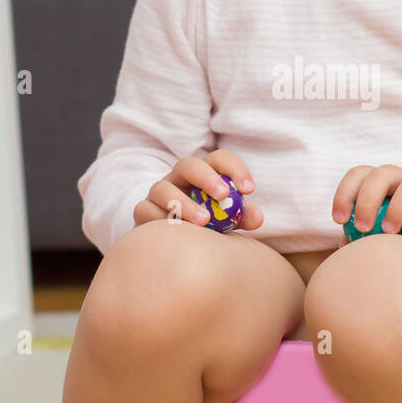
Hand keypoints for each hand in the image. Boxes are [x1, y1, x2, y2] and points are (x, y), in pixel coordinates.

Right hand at [133, 151, 263, 230]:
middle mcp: (179, 179)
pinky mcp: (143, 212)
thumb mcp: (227, 220)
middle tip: (223, 195)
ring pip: (163, 188)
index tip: (249, 189)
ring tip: (203, 220)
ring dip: (183, 203)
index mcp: (204, 174)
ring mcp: (158, 194)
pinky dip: (159, 219)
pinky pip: (145, 210)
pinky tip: (176, 231)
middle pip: (187, 164)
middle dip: (206, 177)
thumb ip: (241, 216)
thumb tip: (257, 217)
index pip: (218, 159)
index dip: (235, 169)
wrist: (174, 243)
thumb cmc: (208, 226)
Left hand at [331, 164, 401, 254]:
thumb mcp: (382, 232)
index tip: (339, 220)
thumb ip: (363, 235)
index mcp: (383, 180)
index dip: (345, 193)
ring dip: (396, 209)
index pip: (358, 174)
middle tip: (361, 227)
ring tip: (388, 232)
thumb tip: (343, 246)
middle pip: (381, 174)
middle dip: (367, 200)